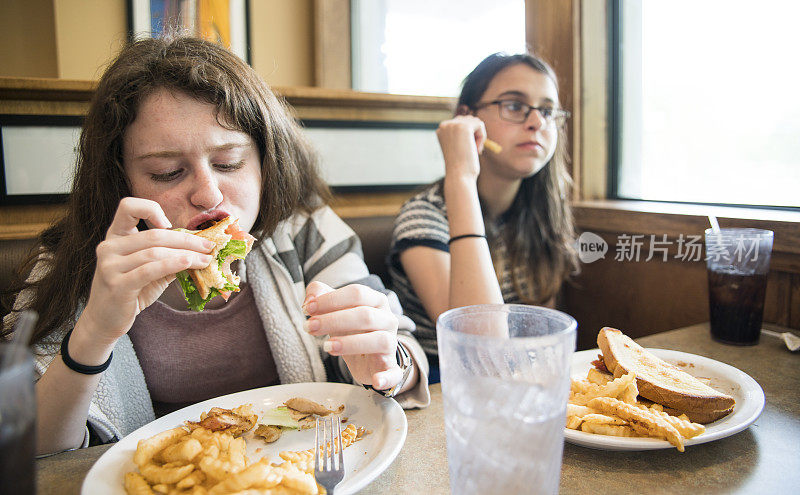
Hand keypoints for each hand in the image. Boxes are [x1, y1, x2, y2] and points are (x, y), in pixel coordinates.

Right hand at [80, 197, 214, 344]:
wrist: (104, 321)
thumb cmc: (130, 293)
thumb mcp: (150, 271)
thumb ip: (167, 257)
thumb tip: (200, 249)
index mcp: (114, 237)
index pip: (128, 206)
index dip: (151, 209)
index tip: (170, 224)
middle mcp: (108, 247)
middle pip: (154, 235)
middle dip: (186, 240)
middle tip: (209, 246)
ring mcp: (110, 266)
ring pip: (155, 252)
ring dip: (186, 255)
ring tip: (205, 260)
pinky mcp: (117, 285)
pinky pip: (150, 270)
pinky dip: (174, 264)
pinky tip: (190, 264)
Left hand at [303, 281, 401, 389]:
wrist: (369, 358)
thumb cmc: (351, 330)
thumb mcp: (335, 312)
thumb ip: (321, 298)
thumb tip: (310, 297)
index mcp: (376, 301)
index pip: (357, 293)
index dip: (331, 299)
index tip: (308, 308)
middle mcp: (387, 320)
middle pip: (365, 315)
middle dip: (334, 320)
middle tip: (309, 327)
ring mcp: (391, 344)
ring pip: (379, 340)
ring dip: (351, 343)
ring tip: (327, 347)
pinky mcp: (391, 368)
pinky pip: (394, 373)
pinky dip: (386, 378)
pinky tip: (375, 381)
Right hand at [436, 115, 486, 180]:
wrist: (459, 176)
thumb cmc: (461, 166)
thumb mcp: (458, 146)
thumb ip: (462, 132)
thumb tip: (473, 120)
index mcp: (440, 130)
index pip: (460, 122)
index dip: (467, 137)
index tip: (463, 151)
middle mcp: (444, 125)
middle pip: (468, 119)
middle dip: (473, 134)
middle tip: (470, 151)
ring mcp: (452, 125)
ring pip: (475, 121)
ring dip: (478, 136)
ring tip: (473, 150)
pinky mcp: (463, 127)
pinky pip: (480, 125)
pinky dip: (482, 137)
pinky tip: (476, 149)